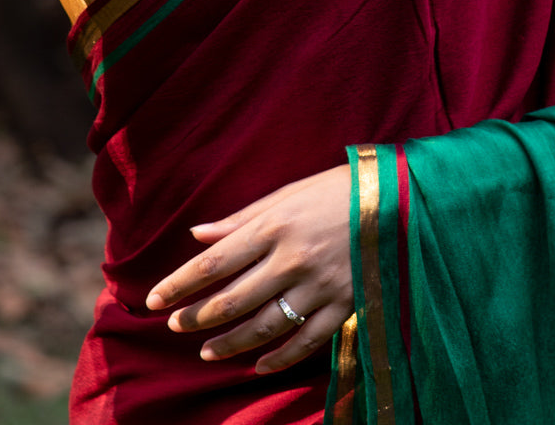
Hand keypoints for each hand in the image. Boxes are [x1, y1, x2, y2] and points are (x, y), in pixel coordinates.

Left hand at [145, 165, 352, 375]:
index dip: (179, 284)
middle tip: (174, 327)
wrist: (400, 200)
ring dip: (231, 343)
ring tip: (207, 352)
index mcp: (274, 225)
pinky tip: (258, 365)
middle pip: (232, 299)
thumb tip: (198, 236)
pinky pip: (306, 341)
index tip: (153, 300)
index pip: (214, 263)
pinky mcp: (343, 305)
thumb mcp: (288, 193)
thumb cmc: (338, 189)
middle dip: (197, 317)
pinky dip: (279, 358)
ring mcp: (319, 287)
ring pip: (264, 326)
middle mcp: (292, 259)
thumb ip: (242, 219)